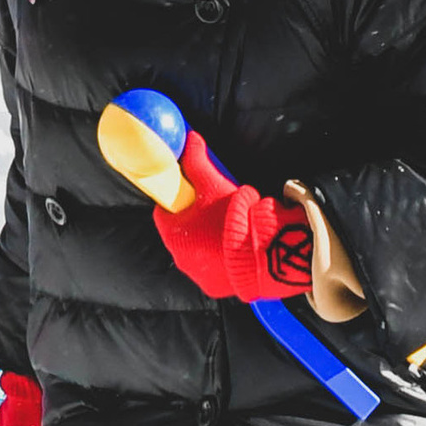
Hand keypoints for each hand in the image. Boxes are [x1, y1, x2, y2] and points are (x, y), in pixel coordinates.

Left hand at [149, 129, 314, 303]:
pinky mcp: (215, 287)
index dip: (178, 200)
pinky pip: (214, 268)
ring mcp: (197, 275)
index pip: (164, 211)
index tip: (191, 193)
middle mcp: (179, 258)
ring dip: (208, 240)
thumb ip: (197, 160)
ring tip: (229, 228)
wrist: (261, 254)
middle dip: (194, 220)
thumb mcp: (213, 183)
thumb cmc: (232, 218)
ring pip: (198, 251)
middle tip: (214, 208)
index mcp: (172, 234)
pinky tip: (237, 248)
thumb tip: (190, 138)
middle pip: (181, 232)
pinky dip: (221, 259)